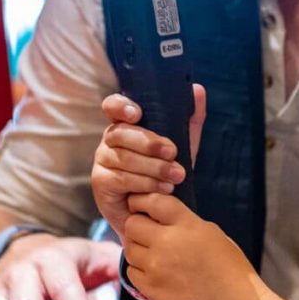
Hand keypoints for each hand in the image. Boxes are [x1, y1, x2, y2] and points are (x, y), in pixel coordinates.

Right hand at [91, 87, 205, 238]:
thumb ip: (191, 118)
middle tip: (173, 153)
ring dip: (153, 168)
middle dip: (149, 143)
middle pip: (121, 134)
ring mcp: (102, 161)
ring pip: (123, 158)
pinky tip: (163, 189)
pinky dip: (145, 184)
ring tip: (176, 176)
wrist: (159, 211)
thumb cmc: (168, 172)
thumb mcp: (185, 144)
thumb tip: (197, 88)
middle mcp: (110, 140)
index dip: (121, 106)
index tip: (137, 114)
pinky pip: (121, 179)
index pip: (113, 106)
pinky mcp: (101, 183)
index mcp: (126, 125)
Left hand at [123, 193, 259, 299]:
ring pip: (129, 249)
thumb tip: (167, 219)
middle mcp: (170, 242)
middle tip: (149, 237)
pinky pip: (132, 273)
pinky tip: (158, 276)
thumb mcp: (216, 238)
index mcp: (190, 226)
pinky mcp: (152, 289)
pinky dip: (140, 273)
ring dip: (138, 251)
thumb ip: (189, 225)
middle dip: (138, 228)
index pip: (154, 201)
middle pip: (132, 224)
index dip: (143, 201)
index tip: (142, 206)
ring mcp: (158, 267)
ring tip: (158, 259)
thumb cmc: (233, 275)